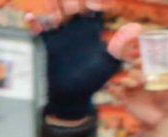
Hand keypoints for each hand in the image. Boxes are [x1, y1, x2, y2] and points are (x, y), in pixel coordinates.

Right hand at [36, 0, 120, 120]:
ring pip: (54, 9)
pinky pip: (36, 27)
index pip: (93, 2)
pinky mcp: (44, 42)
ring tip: (55, 18)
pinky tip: (31, 17)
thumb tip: (137, 27)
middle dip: (71, 1)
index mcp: (91, 26)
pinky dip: (33, 21)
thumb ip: (120, 45)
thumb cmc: (92, 79)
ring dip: (53, 6)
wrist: (71, 97)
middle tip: (72, 11)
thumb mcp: (109, 62)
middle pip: (71, 1)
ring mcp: (58, 32)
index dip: (94, 0)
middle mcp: (74, 24)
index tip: (93, 7)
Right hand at [106, 27, 167, 128]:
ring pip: (125, 79)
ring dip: (129, 81)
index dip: (139, 53)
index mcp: (150, 73)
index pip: (142, 59)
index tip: (140, 53)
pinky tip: (111, 86)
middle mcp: (139, 78)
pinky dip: (111, 88)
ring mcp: (131, 89)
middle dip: (136, 68)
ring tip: (138, 86)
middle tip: (142, 72)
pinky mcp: (125, 99)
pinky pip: (115, 91)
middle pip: (133, 68)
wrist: (160, 121)